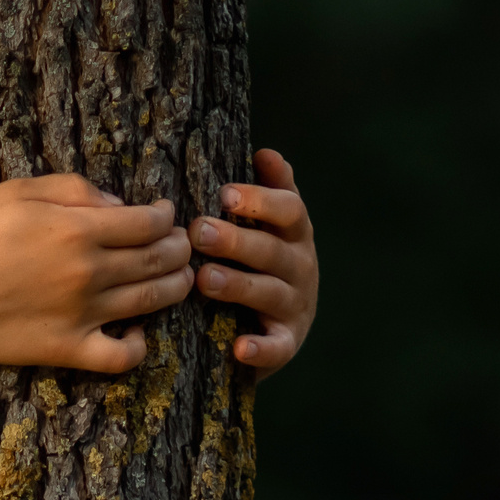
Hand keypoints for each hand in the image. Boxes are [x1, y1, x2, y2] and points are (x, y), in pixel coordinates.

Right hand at [0, 174, 195, 373]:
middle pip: (159, 260)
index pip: (148, 222)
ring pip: (152, 301)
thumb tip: (117, 204)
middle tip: (181, 244)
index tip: (165, 214)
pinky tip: (135, 331)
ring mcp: (83, 315)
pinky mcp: (69, 349)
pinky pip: (122, 356)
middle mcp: (89, 272)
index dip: (165, 216)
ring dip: (176, 287)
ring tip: (179, 278)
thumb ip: (72, 188)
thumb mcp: (16, 191)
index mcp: (78, 229)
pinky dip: (139, 345)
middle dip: (179, 248)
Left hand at [191, 148, 318, 374]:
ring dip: (239, 285)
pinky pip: (277, 346)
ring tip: (204, 280)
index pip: (289, 209)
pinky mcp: (287, 341)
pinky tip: (240, 348)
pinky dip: (261, 348)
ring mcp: (296, 305)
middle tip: (198, 231)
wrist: (270, 322)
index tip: (225, 194)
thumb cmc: (257, 260)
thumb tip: (266, 152)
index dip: (260, 200)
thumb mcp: (265, 225)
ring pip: (270, 292)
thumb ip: (266, 191)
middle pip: (272, 250)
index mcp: (293, 233)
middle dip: (235, 240)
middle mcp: (300, 266)